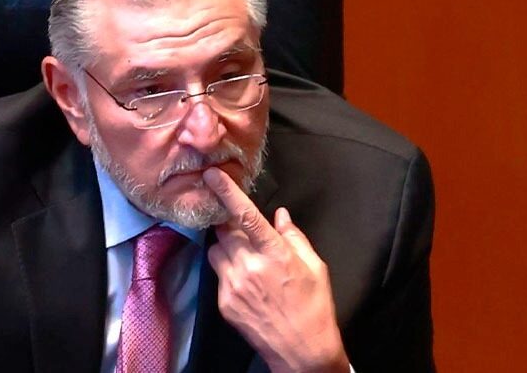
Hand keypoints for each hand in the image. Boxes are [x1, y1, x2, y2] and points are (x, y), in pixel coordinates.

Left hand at [202, 168, 349, 372]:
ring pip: (215, 250)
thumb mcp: (315, 267)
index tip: (211, 175)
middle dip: (228, 224)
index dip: (227, 192)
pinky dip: (227, 270)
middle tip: (240, 228)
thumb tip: (280, 215)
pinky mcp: (224, 302)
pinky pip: (217, 274)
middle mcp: (250, 266)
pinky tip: (246, 283)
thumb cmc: (315, 307)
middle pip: (223, 230)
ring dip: (225, 247)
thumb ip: (294, 237)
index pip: (246, 215)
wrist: (302, 351)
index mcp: (276, 254)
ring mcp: (234, 285)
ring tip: (246, 259)